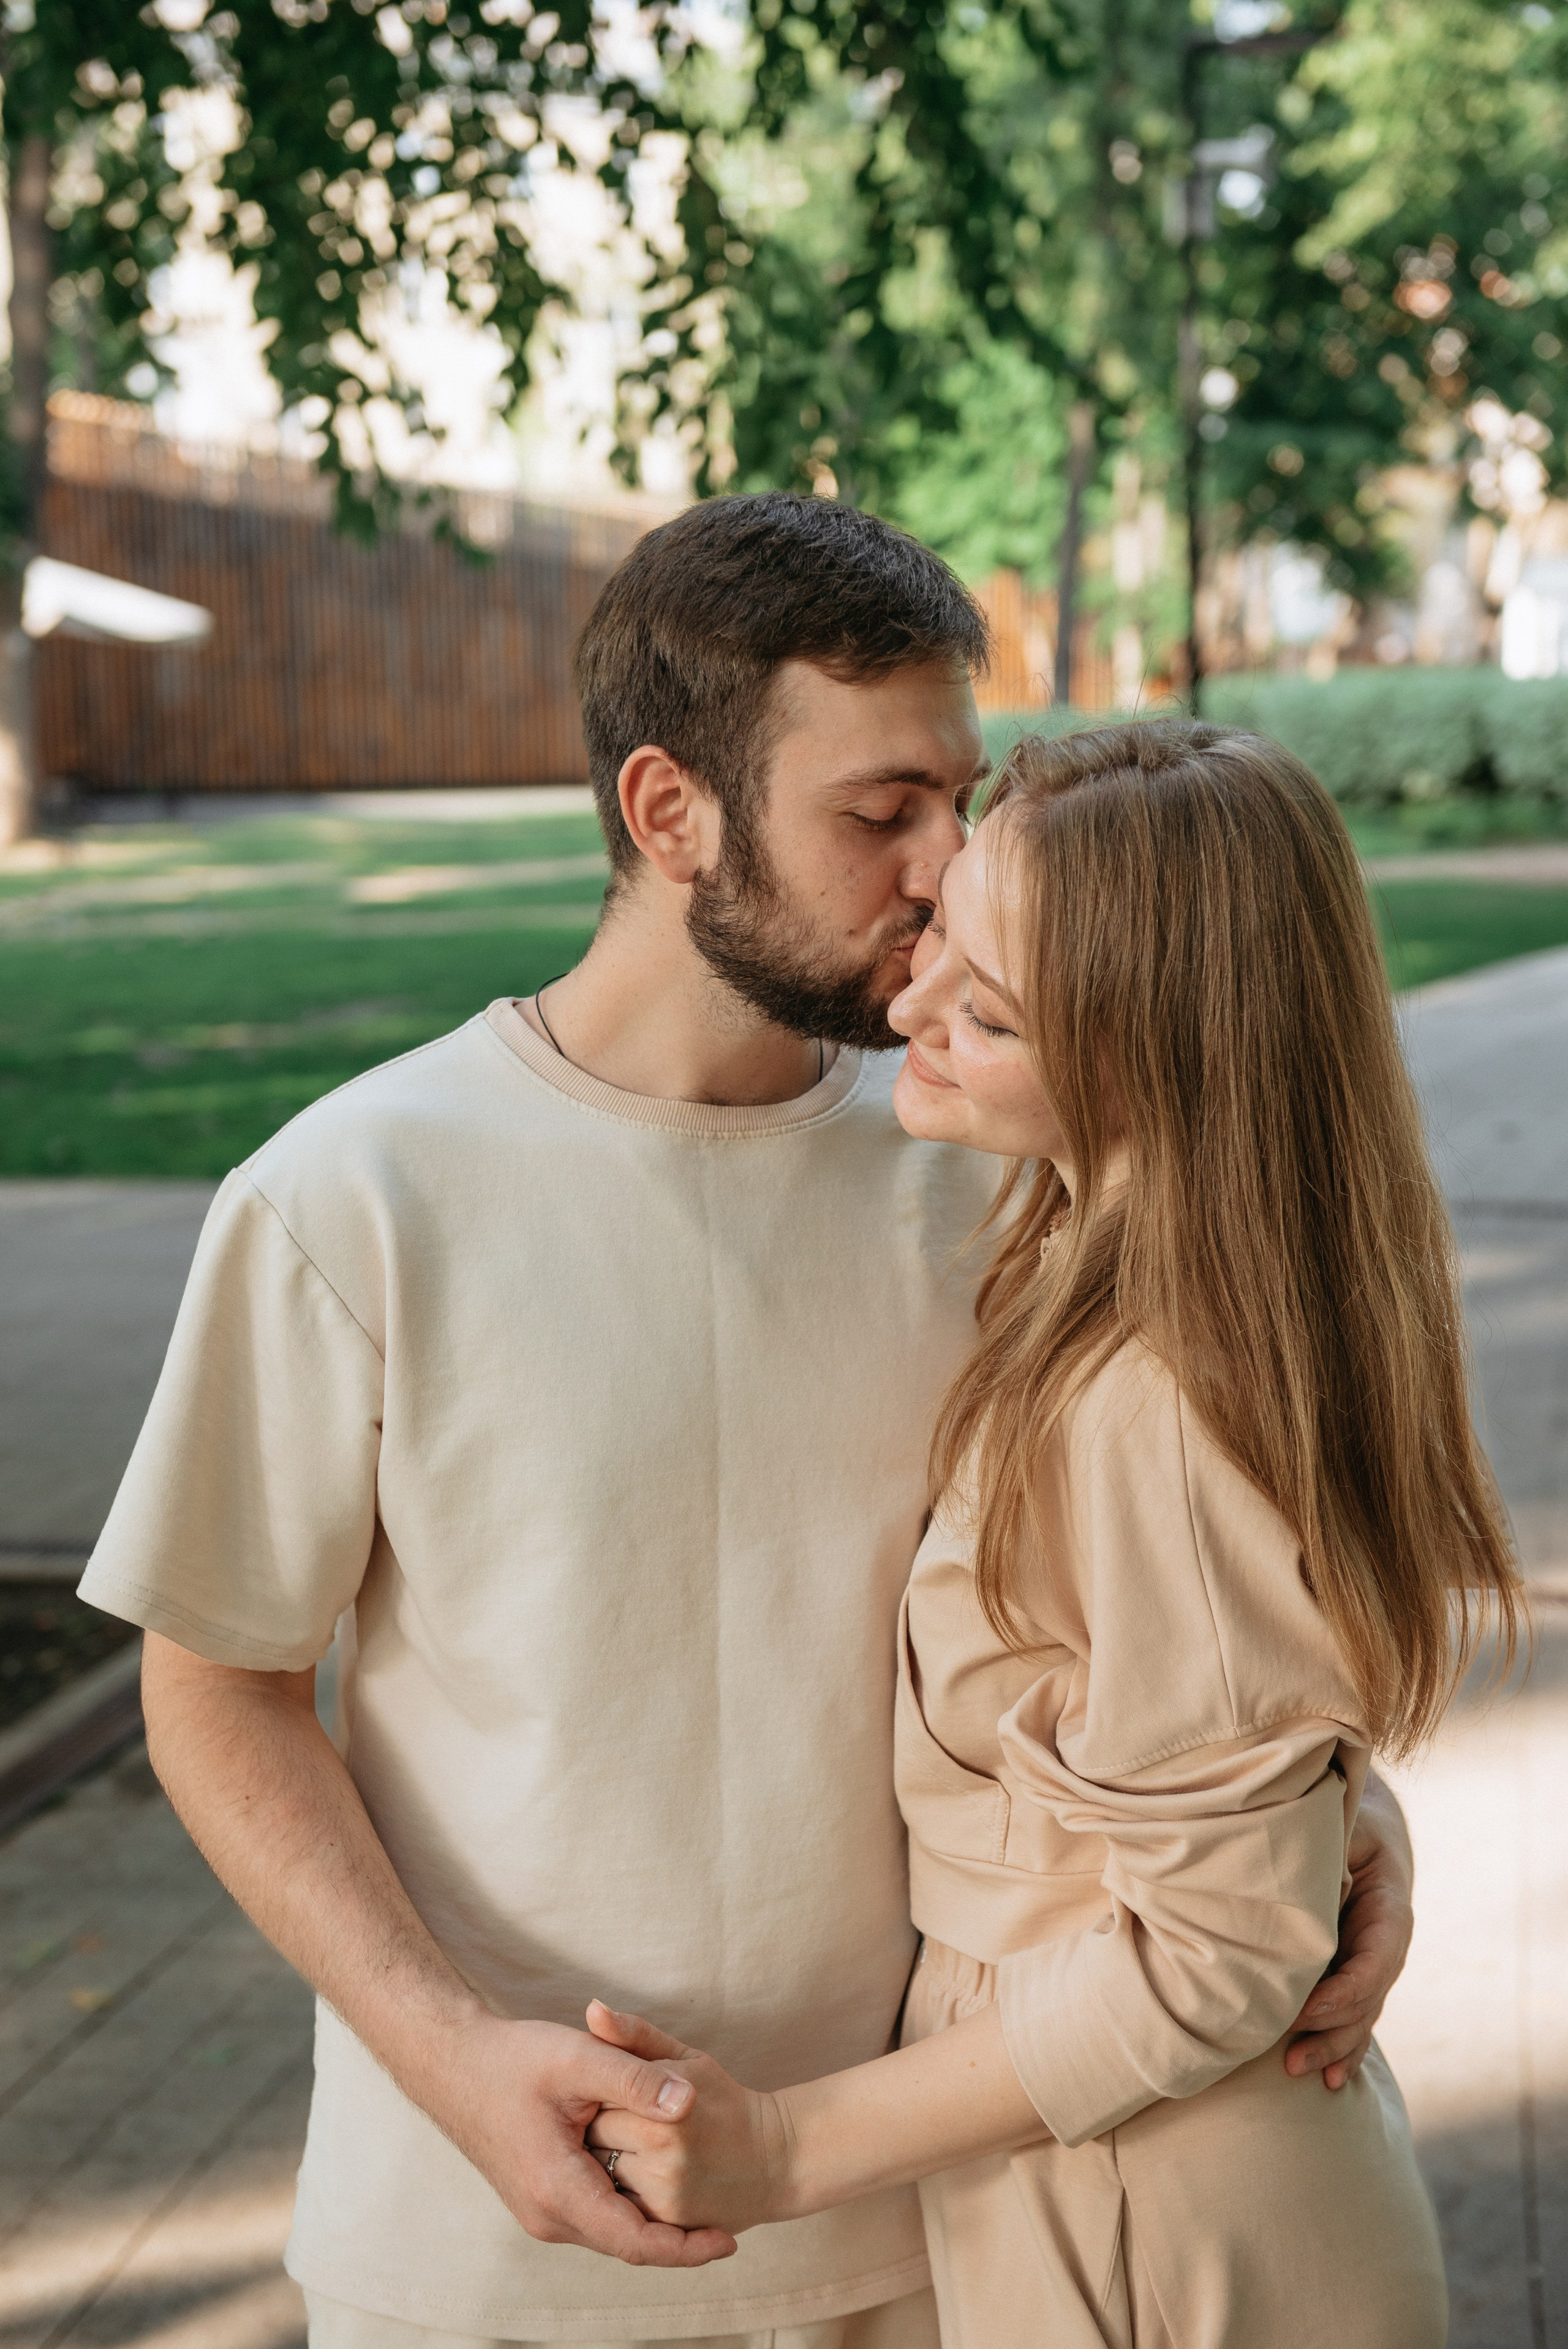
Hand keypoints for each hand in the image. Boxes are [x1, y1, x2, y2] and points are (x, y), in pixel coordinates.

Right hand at [422, 2013, 736, 2265]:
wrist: (454, 2064)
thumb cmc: (512, 2059)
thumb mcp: (579, 2057)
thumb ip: (636, 2078)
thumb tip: (690, 2102)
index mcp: (557, 2191)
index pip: (634, 2242)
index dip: (685, 2248)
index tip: (728, 2241)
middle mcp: (547, 2215)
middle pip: (625, 2242)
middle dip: (676, 2240)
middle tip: (726, 2227)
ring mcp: (541, 2210)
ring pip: (610, 2230)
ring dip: (652, 2223)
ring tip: (701, 2210)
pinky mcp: (540, 2196)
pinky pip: (594, 2214)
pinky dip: (628, 2206)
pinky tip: (656, 2184)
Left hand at [584, 2001, 792, 2232]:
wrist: (774, 2160)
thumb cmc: (722, 2100)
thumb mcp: (686, 2058)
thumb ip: (634, 2034)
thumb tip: (592, 2009)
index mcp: (664, 2106)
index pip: (596, 2098)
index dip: (602, 2095)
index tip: (616, 2094)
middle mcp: (662, 2152)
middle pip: (594, 2139)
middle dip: (600, 2129)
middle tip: (623, 2123)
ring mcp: (663, 2193)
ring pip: (602, 2175)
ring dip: (607, 2163)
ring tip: (633, 2149)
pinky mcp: (666, 2223)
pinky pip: (619, 2206)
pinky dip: (621, 2192)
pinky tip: (642, 2176)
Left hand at [1286, 1773, 1413, 2089]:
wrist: (1366, 1828)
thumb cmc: (1345, 1823)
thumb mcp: (1342, 1829)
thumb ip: (1330, 1857)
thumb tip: (1311, 1888)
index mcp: (1389, 1912)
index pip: (1375, 1962)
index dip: (1345, 1991)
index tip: (1309, 2009)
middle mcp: (1386, 1946)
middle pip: (1365, 2000)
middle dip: (1329, 2031)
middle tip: (1289, 2056)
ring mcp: (1372, 1964)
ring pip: (1359, 2016)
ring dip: (1330, 2047)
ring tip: (1295, 2071)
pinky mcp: (1354, 1973)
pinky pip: (1353, 2016)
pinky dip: (1343, 2047)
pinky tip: (1329, 2080)